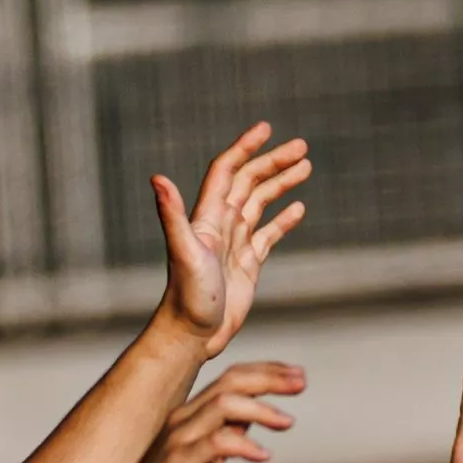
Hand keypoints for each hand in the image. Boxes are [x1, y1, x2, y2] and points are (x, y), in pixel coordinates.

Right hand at [113, 366, 299, 462]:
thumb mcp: (207, 460)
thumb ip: (226, 436)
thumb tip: (252, 420)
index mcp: (192, 415)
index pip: (231, 379)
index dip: (266, 372)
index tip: (297, 375)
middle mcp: (184, 419)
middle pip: (231, 382)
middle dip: (270, 378)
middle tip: (302, 382)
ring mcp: (179, 438)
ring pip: (224, 404)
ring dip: (261, 409)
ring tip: (288, 422)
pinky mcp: (178, 462)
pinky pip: (216, 443)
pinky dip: (244, 445)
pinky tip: (263, 456)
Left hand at [148, 123, 311, 352]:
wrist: (192, 333)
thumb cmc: (186, 296)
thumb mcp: (182, 252)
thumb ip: (172, 214)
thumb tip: (157, 178)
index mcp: (208, 216)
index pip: (228, 170)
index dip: (245, 147)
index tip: (267, 128)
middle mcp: (221, 224)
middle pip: (250, 181)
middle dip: (274, 162)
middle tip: (303, 146)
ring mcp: (235, 243)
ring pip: (261, 203)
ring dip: (282, 184)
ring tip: (306, 167)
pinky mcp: (248, 264)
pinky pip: (268, 234)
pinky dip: (284, 219)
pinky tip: (299, 208)